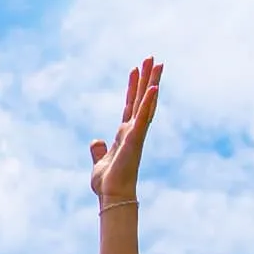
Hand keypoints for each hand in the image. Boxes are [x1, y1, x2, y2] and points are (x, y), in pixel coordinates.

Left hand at [87, 58, 162, 204]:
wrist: (112, 196)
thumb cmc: (108, 183)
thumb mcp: (99, 162)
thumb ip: (99, 150)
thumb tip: (96, 141)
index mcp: (125, 133)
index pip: (130, 104)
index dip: (133, 87)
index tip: (136, 69)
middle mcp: (133, 130)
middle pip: (141, 98)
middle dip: (147, 78)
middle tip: (153, 58)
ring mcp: (136, 133)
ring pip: (145, 103)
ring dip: (151, 83)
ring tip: (156, 63)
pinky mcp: (135, 139)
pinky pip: (143, 117)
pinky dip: (148, 103)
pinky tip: (153, 88)